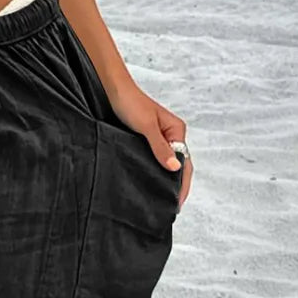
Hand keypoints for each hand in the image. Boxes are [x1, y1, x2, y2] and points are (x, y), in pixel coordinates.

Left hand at [106, 75, 191, 210]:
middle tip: (168, 208)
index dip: (182, 185)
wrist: (112, 88)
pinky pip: (152, 158)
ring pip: (164, 162)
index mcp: (176, 130)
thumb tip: (175, 168)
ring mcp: (157, 137)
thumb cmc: (129, 102)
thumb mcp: (146, 127)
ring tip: (158, 201)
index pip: (185, 162)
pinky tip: (146, 183)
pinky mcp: (143, 138)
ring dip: (163, 180)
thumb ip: (160, 148)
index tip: (176, 204)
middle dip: (175, 186)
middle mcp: (170, 134)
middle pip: (177, 164)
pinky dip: (152, 171)